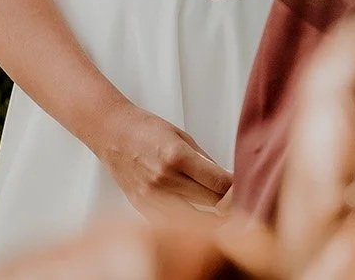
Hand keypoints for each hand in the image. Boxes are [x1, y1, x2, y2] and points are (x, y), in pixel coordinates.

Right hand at [92, 106, 233, 219]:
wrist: (112, 134)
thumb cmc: (146, 129)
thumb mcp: (182, 136)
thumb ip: (205, 161)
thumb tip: (227, 181)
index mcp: (177, 157)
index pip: (219, 183)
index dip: (236, 189)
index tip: (242, 188)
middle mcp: (165, 180)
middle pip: (211, 203)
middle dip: (227, 204)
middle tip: (236, 202)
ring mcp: (152, 197)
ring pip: (194, 220)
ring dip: (210, 219)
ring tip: (221, 215)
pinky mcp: (143, 207)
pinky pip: (173, 224)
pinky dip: (186, 223)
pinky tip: (195, 217)